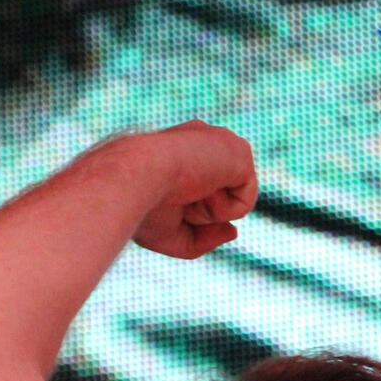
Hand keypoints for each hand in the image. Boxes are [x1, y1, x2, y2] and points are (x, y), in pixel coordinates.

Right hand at [124, 121, 257, 259]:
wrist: (137, 178)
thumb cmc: (142, 204)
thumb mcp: (169, 234)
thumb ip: (201, 238)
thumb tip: (233, 231)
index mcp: (182, 150)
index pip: (198, 190)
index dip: (183, 212)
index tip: (155, 200)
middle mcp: (204, 142)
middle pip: (214, 200)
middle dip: (194, 213)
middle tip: (169, 197)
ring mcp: (223, 144)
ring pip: (230, 202)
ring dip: (206, 212)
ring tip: (184, 191)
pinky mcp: (241, 152)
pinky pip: (244, 203)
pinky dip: (222, 210)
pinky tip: (201, 189)